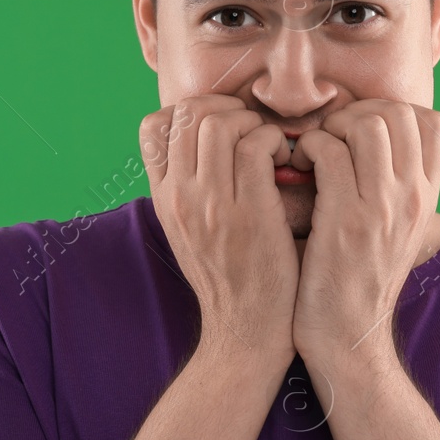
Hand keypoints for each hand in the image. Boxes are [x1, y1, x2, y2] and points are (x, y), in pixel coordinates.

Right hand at [140, 94, 297, 371]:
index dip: (188, 111)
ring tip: (270, 144)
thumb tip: (204, 143)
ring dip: (253, 122)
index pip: (153, 126)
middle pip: (188, 113)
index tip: (219, 125)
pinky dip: (276, 140)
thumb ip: (189, 189)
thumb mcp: (188, 232)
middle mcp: (180, 196)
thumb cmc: (229, 278)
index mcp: (163, 198)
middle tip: (252, 127)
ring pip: (221, 123)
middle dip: (226, 107)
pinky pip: (257, 145)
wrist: (245, 332)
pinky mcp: (250, 213)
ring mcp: (212, 204)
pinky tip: (287, 161)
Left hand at [289, 98, 439, 372]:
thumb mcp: (394, 233)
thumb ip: (392, 190)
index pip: (433, 122)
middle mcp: (414, 197)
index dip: (390, 112)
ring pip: (365, 124)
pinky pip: (327, 150)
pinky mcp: (346, 221)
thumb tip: (370, 147)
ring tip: (311, 153)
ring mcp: (383, 208)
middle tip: (327, 138)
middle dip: (353, 113)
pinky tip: (296, 169)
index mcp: (428, 197)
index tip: (356, 133)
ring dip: (328, 127)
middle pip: (397, 112)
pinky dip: (306, 148)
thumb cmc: (357, 282)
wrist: (348, 341)